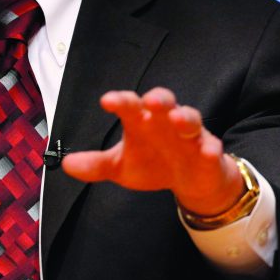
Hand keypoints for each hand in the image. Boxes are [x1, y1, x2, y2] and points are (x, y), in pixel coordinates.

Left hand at [61, 87, 243, 215]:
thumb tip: (66, 164)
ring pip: (189, 118)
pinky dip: (211, 148)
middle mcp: (165, 121)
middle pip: (163, 101)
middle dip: (158, 99)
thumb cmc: (151, 163)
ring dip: (184, 117)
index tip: (107, 101)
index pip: (129, 105)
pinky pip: (212, 147)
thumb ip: (96, 165)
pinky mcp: (209, 152)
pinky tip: (208, 152)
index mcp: (141, 121)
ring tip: (176, 119)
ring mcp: (189, 135)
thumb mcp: (120, 167)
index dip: (120, 101)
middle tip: (150, 101)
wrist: (188, 180)